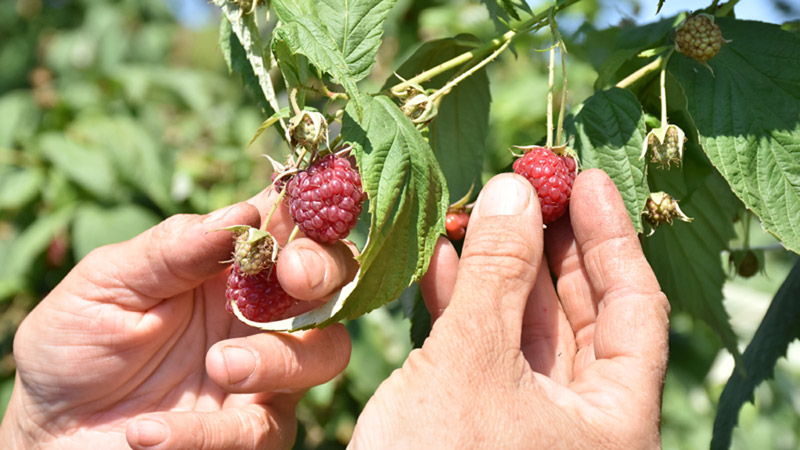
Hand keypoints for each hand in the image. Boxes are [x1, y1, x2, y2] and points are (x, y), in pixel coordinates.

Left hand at [0, 188, 354, 448]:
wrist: (48, 429)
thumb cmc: (76, 343)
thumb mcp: (108, 283)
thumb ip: (172, 249)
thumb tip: (243, 213)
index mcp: (231, 264)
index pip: (293, 223)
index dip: (314, 210)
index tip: (303, 211)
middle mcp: (260, 311)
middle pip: (333, 282)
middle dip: (326, 270)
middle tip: (296, 275)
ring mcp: (264, 372)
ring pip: (323, 355)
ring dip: (280, 357)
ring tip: (218, 364)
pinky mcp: (247, 431)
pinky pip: (257, 431)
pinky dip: (205, 433)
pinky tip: (145, 432)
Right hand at [350, 170, 669, 448]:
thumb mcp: (474, 364)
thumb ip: (499, 276)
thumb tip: (517, 190)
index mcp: (614, 419)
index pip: (634, 307)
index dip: (612, 237)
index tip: (588, 179)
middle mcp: (580, 418)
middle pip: (579, 312)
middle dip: (550, 245)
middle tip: (529, 186)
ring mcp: (527, 417)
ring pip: (525, 326)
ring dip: (500, 268)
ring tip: (480, 212)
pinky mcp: (479, 417)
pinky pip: (483, 348)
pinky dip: (466, 303)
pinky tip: (447, 261)